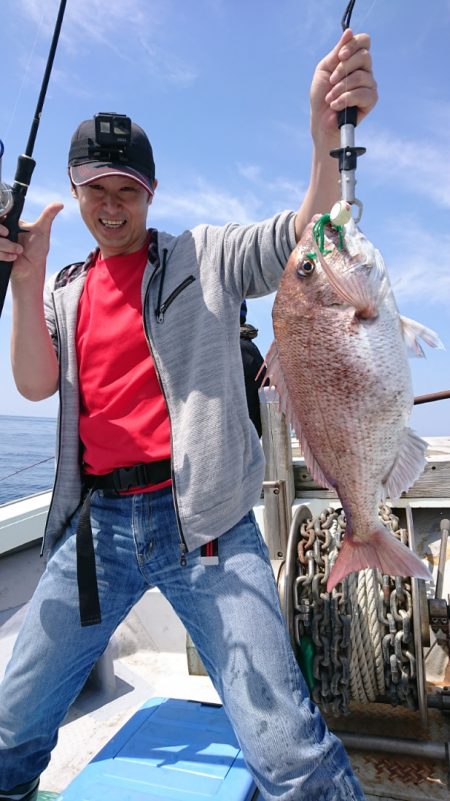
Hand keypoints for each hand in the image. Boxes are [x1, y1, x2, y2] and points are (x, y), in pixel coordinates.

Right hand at [0, 202, 62, 288]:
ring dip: (8, 248)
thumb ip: (48, 216)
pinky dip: (5, 256)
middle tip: (18, 245)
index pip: (0, 215)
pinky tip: (13, 257)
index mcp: (10, 222)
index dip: (1, 221)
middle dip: (6, 241)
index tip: (7, 231)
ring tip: (18, 252)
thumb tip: (60, 204)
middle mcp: (2, 231)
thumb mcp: (42, 231)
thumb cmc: (37, 250)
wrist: (31, 269)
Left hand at [310, 28, 376, 143]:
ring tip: (330, 98)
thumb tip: (349, 31)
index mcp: (354, 60)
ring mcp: (369, 85)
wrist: (320, 120)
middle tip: (331, 80)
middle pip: (364, 56)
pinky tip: (336, 106)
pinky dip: (346, 99)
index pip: (364, 41)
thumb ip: (337, 51)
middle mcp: (365, 70)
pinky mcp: (371, 100)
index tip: (339, 56)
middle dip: (343, 68)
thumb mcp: (325, 68)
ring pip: (361, 76)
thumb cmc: (321, 95)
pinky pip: (363, 93)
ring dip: (340, 88)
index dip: (353, 45)